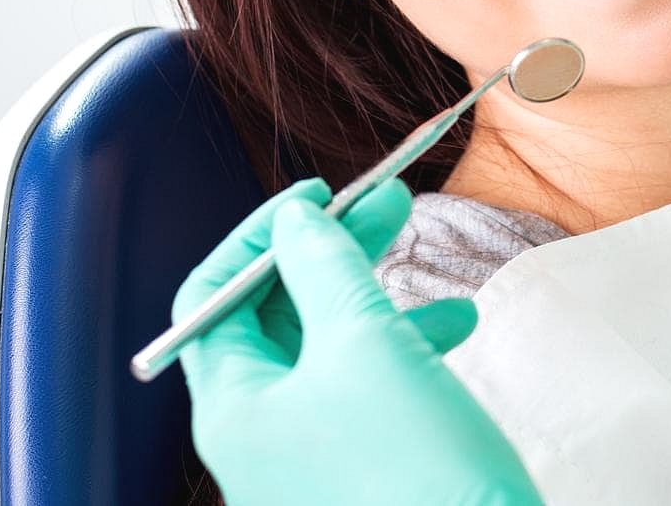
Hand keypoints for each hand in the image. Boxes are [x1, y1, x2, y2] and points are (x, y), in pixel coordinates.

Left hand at [174, 178, 541, 505]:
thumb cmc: (410, 467)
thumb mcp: (366, 342)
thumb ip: (326, 267)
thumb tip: (297, 221)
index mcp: (233, 407)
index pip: (213, 298)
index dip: (261, 236)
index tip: (320, 196)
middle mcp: (258, 438)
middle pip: (276, 318)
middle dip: (332, 252)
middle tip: (386, 202)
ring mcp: (307, 461)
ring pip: (330, 351)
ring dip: (377, 292)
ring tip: (428, 253)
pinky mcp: (361, 475)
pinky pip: (367, 392)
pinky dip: (405, 347)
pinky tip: (457, 325)